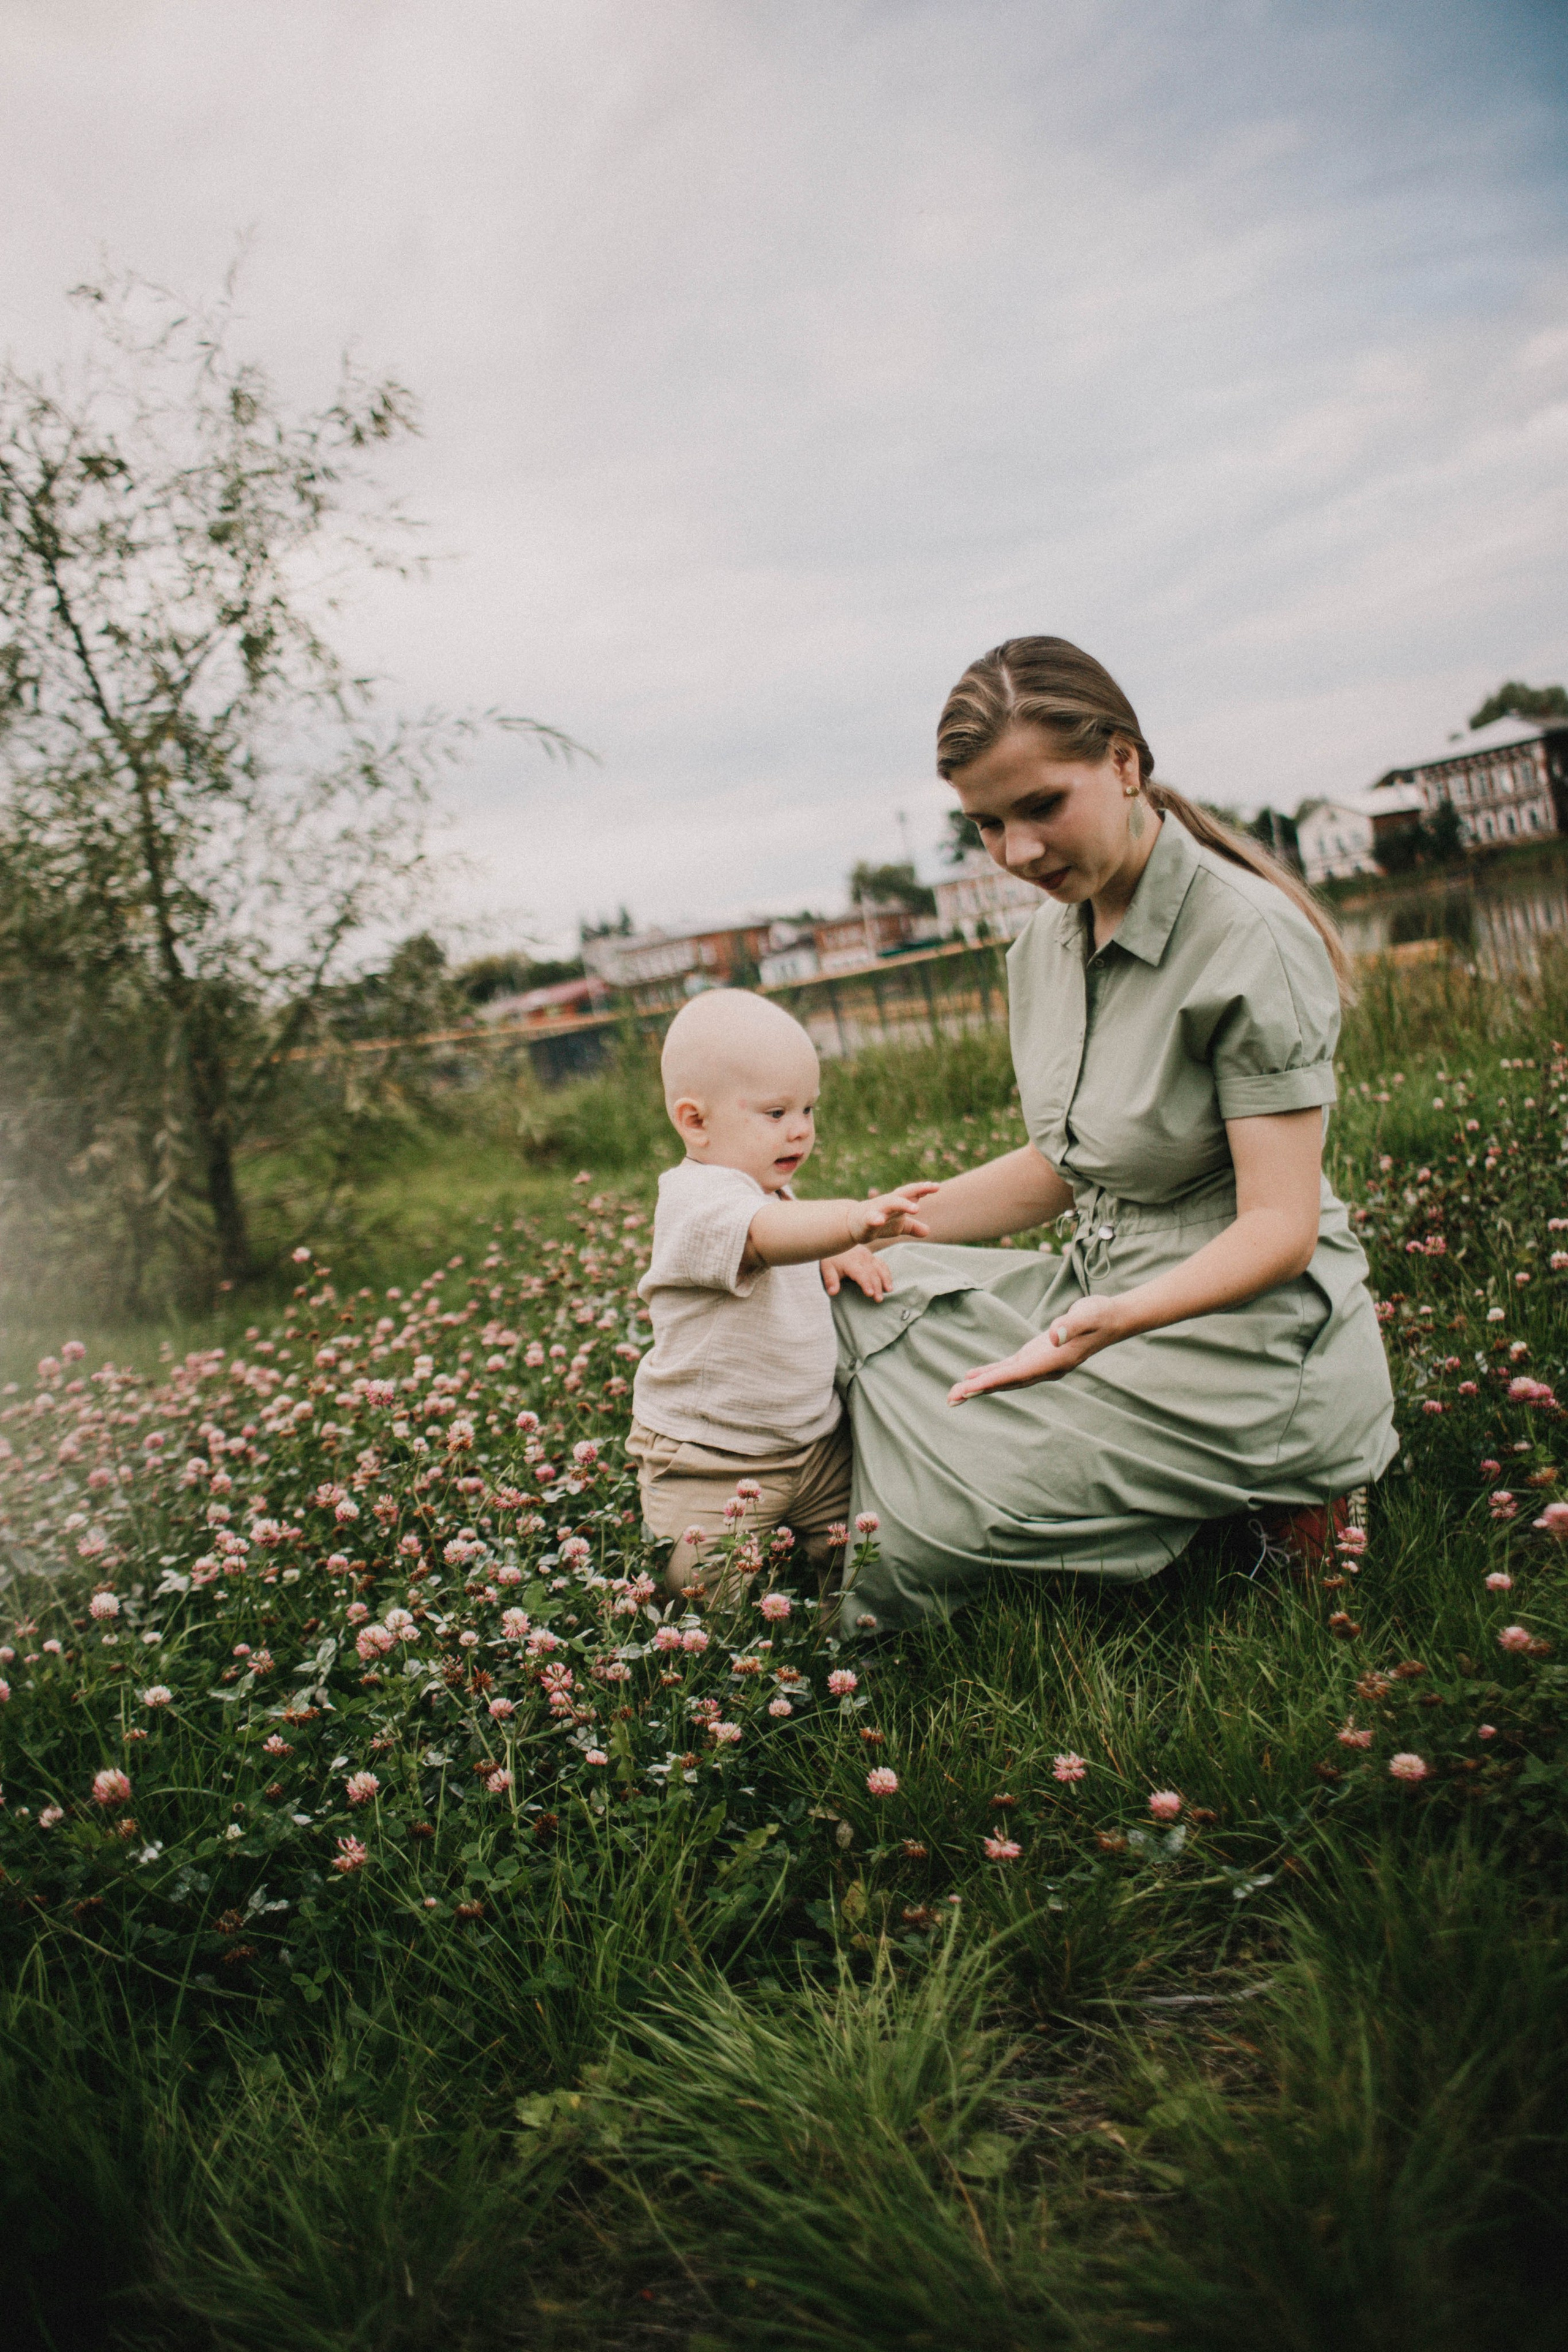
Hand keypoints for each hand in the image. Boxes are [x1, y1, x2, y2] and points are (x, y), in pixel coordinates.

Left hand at [820, 1244, 892, 1300]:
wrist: (837, 1241)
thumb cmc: (832, 1258)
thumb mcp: (827, 1268)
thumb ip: (830, 1280)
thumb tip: (833, 1292)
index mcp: (850, 1261)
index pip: (860, 1274)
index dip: (866, 1283)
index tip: (870, 1294)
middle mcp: (862, 1258)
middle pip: (872, 1273)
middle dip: (877, 1286)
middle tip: (879, 1299)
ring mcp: (869, 1256)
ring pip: (880, 1268)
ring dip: (886, 1279)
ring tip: (889, 1290)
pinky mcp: (872, 1257)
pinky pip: (882, 1264)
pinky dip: (887, 1273)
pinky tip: (889, 1283)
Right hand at [847, 1182, 939, 1247]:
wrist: (852, 1224)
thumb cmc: (878, 1222)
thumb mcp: (898, 1226)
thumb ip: (913, 1227)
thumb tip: (927, 1231)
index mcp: (897, 1202)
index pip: (912, 1193)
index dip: (924, 1189)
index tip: (937, 1186)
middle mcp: (888, 1203)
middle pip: (904, 1193)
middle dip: (917, 1189)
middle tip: (932, 1187)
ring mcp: (877, 1210)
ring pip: (891, 1203)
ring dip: (903, 1204)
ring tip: (917, 1209)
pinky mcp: (866, 1220)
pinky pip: (870, 1219)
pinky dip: (875, 1219)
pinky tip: (880, 1221)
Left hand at [947, 1294, 1123, 1402]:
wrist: (1111, 1320)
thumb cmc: (1099, 1315)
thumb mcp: (1087, 1315)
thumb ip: (1071, 1325)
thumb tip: (1055, 1335)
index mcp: (1053, 1362)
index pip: (1017, 1374)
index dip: (992, 1381)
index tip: (969, 1389)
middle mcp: (1044, 1369)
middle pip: (1006, 1383)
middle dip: (979, 1391)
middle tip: (951, 1400)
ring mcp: (1040, 1364)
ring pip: (1005, 1379)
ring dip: (980, 1386)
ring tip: (954, 1395)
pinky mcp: (1036, 1356)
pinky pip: (1009, 1369)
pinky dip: (990, 1374)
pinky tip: (972, 1377)